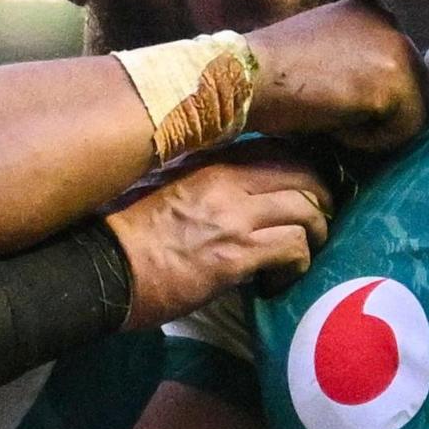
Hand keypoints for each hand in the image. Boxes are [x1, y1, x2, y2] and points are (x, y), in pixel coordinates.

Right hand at [105, 148, 334, 325]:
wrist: (106, 267)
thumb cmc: (130, 232)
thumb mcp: (171, 188)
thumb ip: (209, 183)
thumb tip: (240, 192)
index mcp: (212, 164)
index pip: (278, 149)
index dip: (305, 168)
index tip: (307, 189)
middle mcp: (229, 182)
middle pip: (304, 175)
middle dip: (322, 200)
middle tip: (317, 222)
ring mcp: (235, 218)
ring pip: (307, 212)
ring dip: (314, 237)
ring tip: (299, 255)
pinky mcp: (237, 256)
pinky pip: (294, 249)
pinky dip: (297, 266)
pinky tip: (278, 279)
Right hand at [246, 0, 428, 152]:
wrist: (247, 76)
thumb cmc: (270, 72)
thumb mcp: (324, 52)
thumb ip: (358, 63)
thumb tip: (384, 103)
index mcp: (372, 9)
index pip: (398, 66)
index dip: (371, 96)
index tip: (331, 99)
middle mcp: (392, 20)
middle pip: (414, 87)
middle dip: (379, 112)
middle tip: (331, 115)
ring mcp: (397, 48)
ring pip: (414, 111)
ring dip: (375, 128)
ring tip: (331, 119)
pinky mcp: (396, 82)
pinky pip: (404, 132)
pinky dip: (371, 142)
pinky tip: (334, 126)